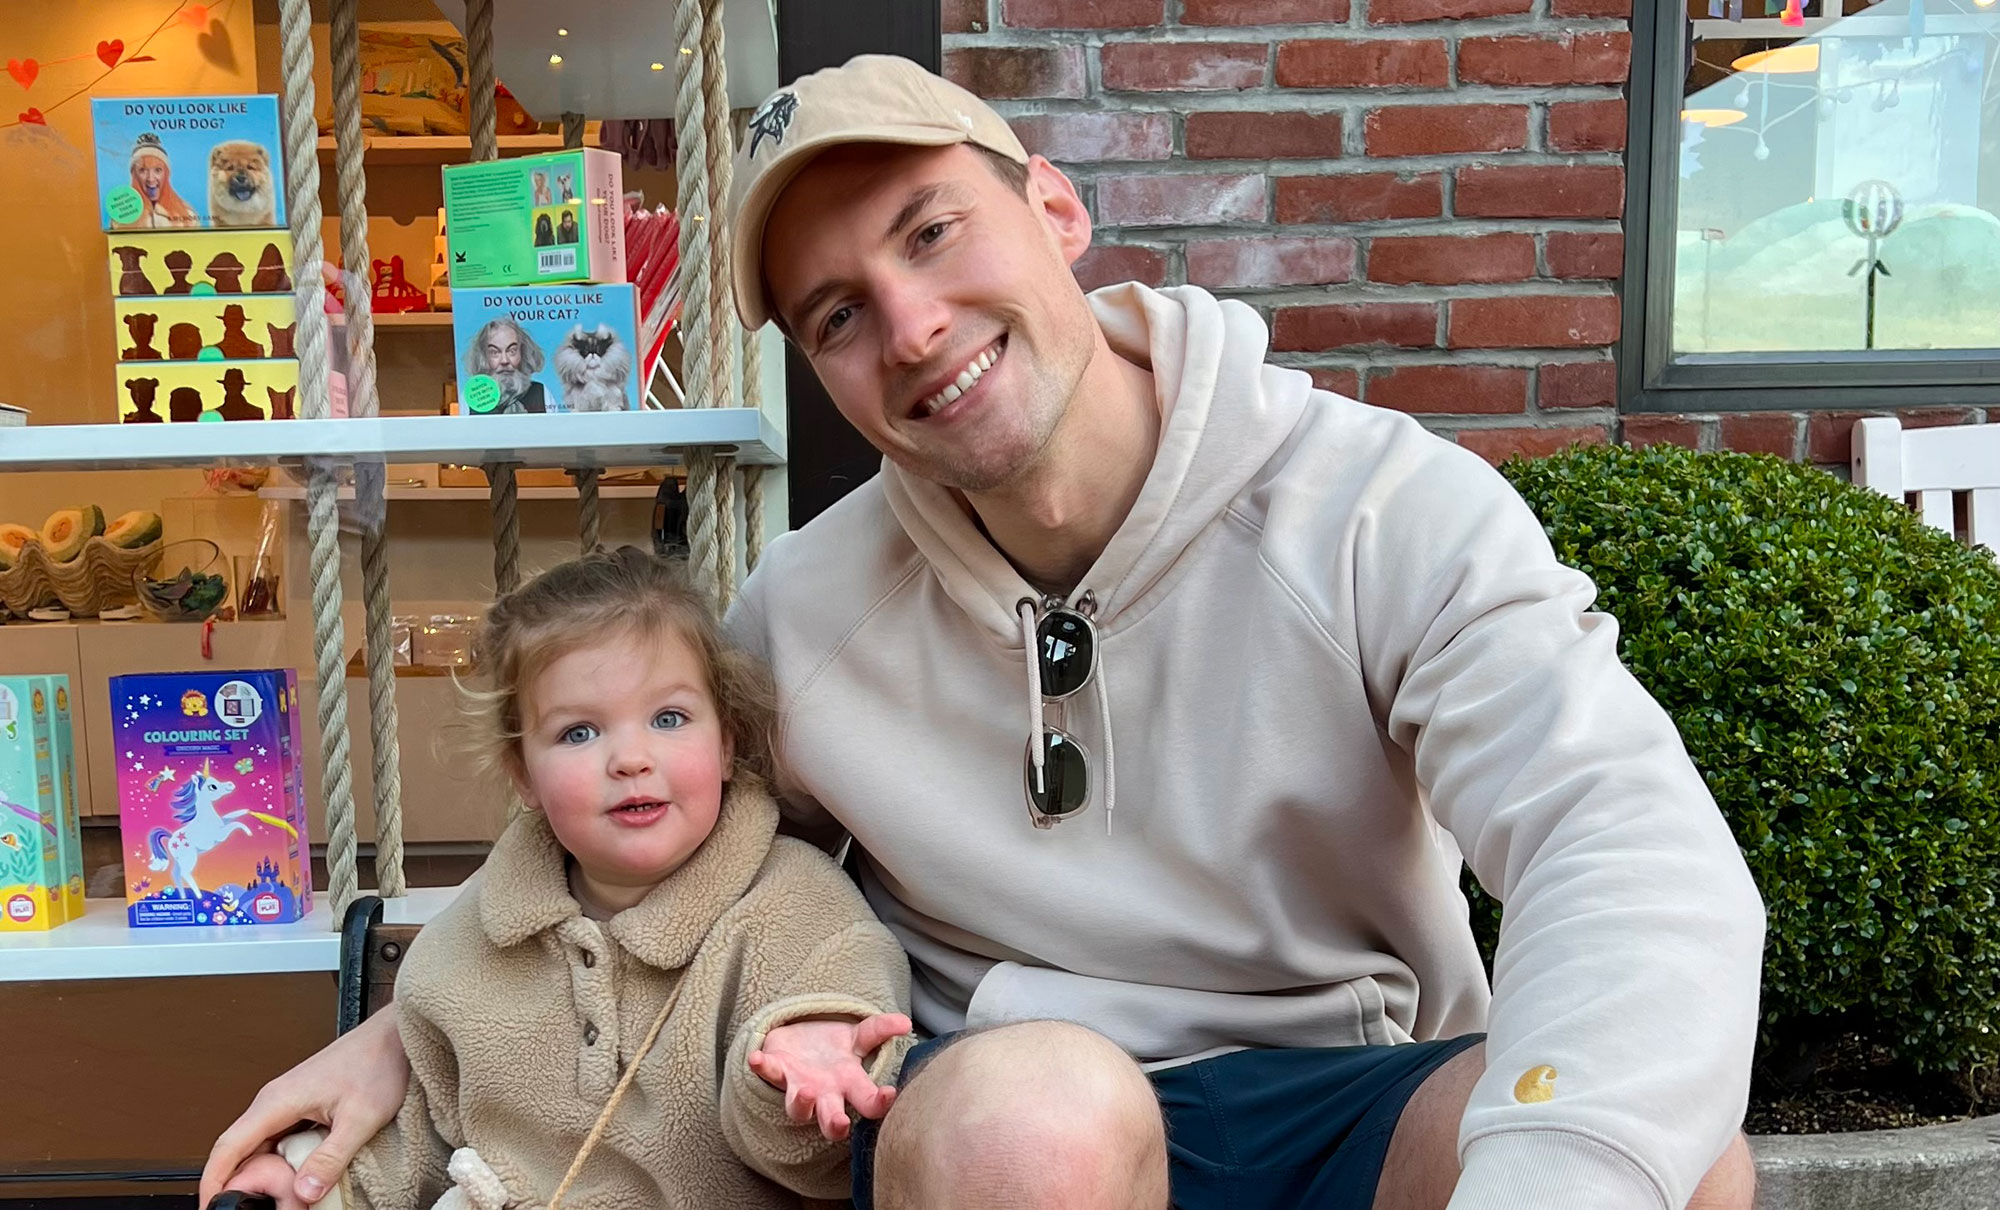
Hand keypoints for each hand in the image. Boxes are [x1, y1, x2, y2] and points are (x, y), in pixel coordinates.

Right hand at [199, 1007, 411, 1205]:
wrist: (394, 1037)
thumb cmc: (379, 1063)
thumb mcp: (359, 1118)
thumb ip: (330, 1158)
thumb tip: (305, 1190)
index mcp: (278, 1100)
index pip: (228, 1146)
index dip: (213, 1180)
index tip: (211, 1205)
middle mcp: (276, 1100)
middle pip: (240, 1149)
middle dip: (240, 1181)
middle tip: (255, 1204)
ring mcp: (287, 1102)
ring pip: (260, 1145)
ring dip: (263, 1172)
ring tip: (277, 1195)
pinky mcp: (302, 1105)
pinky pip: (279, 1138)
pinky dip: (280, 1160)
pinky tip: (297, 1174)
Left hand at [748, 1012, 911, 1141]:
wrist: (798, 1042)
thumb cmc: (832, 1049)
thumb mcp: (858, 1037)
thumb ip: (880, 1030)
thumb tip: (905, 1023)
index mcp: (849, 1086)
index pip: (868, 1103)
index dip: (879, 1103)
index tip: (889, 1094)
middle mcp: (825, 1094)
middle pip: (831, 1120)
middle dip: (835, 1125)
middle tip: (840, 1124)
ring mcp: (799, 1087)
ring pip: (797, 1109)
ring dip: (801, 1103)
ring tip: (808, 1092)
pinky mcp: (777, 1072)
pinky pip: (768, 1073)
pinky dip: (762, 1067)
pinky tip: (755, 1058)